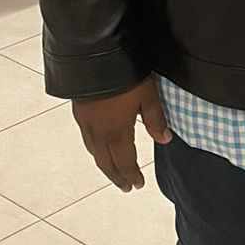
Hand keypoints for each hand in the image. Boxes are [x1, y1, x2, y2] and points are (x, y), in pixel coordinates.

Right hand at [72, 76, 170, 191]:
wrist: (95, 57)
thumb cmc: (126, 76)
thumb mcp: (148, 96)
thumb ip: (156, 120)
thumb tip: (165, 140)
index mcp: (117, 132)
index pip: (125, 161)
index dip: (131, 175)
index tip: (137, 185)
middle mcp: (99, 132)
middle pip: (106, 162)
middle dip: (117, 176)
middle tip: (126, 187)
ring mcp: (86, 122)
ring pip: (94, 152)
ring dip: (105, 165)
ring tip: (113, 171)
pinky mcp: (79, 111)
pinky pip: (87, 139)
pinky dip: (95, 150)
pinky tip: (99, 146)